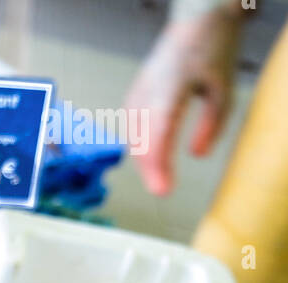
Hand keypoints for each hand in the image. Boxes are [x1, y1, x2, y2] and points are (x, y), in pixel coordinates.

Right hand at [125, 8, 243, 195]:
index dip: (158, 163)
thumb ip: (212, 124)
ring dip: (143, 161)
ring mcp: (137, 91)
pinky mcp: (133, 96)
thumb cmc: (211, 51)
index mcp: (172, 83)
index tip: (163, 190)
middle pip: (141, 138)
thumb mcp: (223, 88)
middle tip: (163, 191)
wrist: (195, 20)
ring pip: (132, 136)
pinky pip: (131, 129)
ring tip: (159, 180)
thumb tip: (195, 157)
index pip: (159, 130)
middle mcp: (148, 88)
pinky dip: (139, 148)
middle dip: (149, 169)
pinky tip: (149, 160)